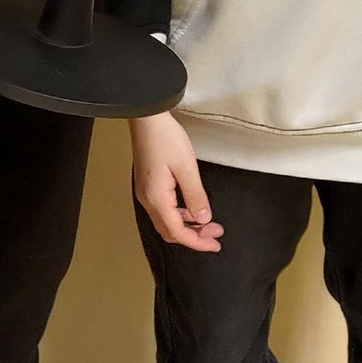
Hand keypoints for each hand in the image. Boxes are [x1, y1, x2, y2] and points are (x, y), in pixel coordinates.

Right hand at [129, 111, 222, 251]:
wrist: (146, 118)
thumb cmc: (166, 139)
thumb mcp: (186, 167)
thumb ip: (196, 196)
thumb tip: (203, 219)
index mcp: (156, 198)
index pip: (177, 232)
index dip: (197, 242)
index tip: (216, 244)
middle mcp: (147, 200)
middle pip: (169, 231)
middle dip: (193, 236)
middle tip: (216, 233)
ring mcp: (145, 192)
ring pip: (166, 221)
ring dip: (187, 226)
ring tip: (208, 222)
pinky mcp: (147, 184)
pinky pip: (163, 209)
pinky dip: (179, 215)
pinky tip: (192, 208)